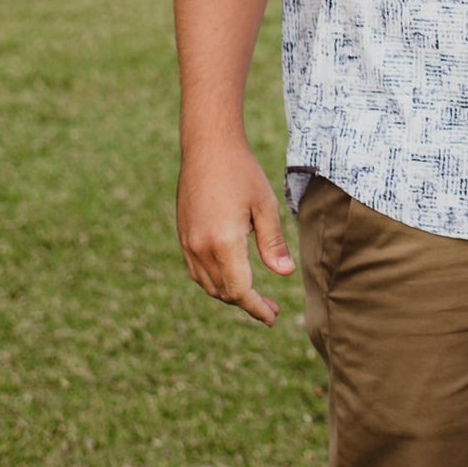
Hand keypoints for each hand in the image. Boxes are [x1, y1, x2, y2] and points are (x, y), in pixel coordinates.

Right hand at [177, 139, 293, 324]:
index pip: (240, 290)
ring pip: (208, 285)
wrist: (207, 148)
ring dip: (230, 295)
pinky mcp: (183, 236)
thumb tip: (285, 274)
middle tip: (271, 309)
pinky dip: (215, 281)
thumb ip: (273, 243)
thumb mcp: (265, 206)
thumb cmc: (242, 173)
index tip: (273, 318)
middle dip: (247, 304)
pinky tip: (232, 277)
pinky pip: (197, 271)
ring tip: (254, 297)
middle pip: (223, 292)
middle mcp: (200, 248)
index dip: (257, 308)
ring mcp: (187, 243)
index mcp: (223, 243)